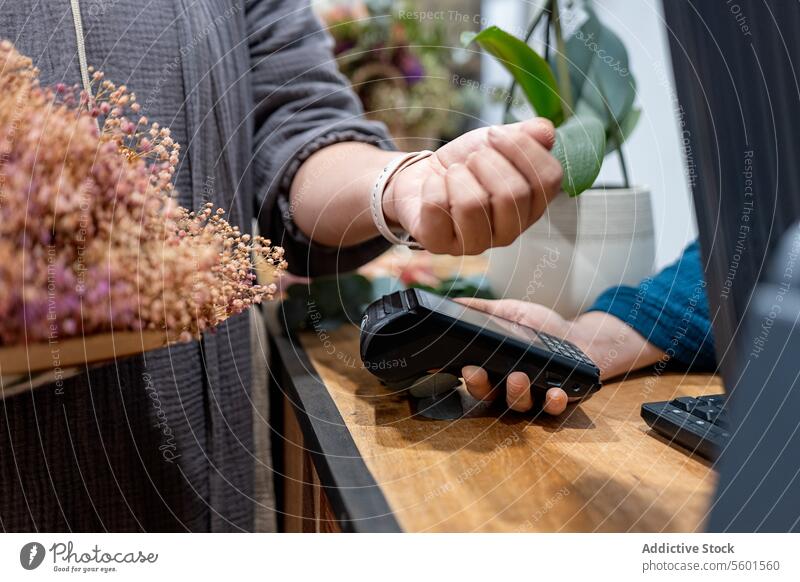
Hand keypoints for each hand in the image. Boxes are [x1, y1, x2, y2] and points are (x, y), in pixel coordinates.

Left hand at [383, 118, 562, 254]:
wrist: (424, 177)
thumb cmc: (467, 164)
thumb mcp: (498, 141)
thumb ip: (527, 134)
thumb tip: (546, 132)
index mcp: (532, 206)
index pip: (548, 179)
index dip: (522, 148)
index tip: (495, 134)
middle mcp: (510, 231)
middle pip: (513, 194)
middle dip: (486, 162)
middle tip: (471, 158)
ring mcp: (476, 243)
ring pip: (473, 204)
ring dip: (458, 175)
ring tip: (452, 173)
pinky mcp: (440, 244)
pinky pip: (437, 207)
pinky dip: (432, 185)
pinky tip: (434, 186)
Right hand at [455, 298, 665, 415]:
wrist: (579, 336)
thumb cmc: (541, 326)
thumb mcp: (509, 311)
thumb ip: (483, 309)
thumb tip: (453, 303)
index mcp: (494, 369)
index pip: (474, 377)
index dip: (466, 376)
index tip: (459, 366)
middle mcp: (509, 388)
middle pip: (489, 396)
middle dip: (480, 386)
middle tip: (477, 371)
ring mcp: (533, 397)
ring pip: (518, 405)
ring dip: (515, 393)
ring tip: (518, 376)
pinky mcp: (558, 400)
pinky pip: (553, 409)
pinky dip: (553, 403)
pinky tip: (554, 393)